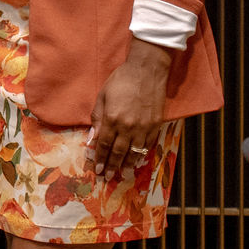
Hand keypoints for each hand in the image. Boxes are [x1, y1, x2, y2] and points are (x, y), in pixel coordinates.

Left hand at [90, 38, 172, 176]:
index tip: (98, 169)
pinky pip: (148, 144)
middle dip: (112, 166)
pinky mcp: (155, 125)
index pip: (104, 144)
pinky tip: (138, 161)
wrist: (146, 71)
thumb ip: (97, 118)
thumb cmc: (120, 81)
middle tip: (108, 177)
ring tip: (123, 174)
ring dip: (127, 165)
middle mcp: (128, 126)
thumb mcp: (102, 96)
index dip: (101, 158)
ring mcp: (143, 127)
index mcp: (112, 118)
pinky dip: (142, 154)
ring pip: (134, 151)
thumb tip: (92, 138)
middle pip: (118, 151)